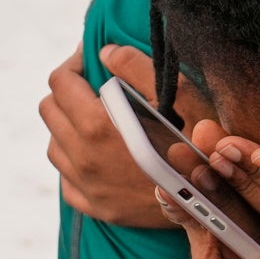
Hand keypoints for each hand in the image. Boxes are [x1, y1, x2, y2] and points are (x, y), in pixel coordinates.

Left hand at [42, 45, 201, 228]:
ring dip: (68, 128)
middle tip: (92, 88)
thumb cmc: (200, 146)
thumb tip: (105, 52)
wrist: (210, 203)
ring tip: (96, 122)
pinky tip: (98, 157)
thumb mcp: (180, 95)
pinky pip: (66, 180)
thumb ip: (137, 67)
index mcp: (99, 125)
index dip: (74, 64)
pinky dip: (75, 164)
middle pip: (48, 110)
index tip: (89, 61)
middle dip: (67, 92)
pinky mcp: (94, 206)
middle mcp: (83, 156)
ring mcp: (86, 185)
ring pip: (53, 145)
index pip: (60, 82)